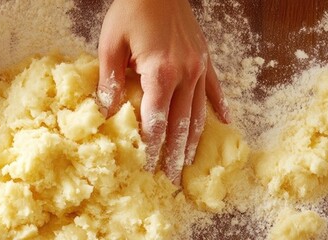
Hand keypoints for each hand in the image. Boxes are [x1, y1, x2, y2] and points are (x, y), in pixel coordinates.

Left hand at [96, 0, 228, 184]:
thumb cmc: (130, 10)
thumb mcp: (110, 44)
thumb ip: (109, 81)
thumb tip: (105, 113)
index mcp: (160, 72)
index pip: (156, 120)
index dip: (152, 147)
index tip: (147, 167)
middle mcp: (185, 73)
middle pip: (180, 123)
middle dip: (174, 154)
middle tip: (170, 179)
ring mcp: (199, 66)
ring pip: (198, 112)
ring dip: (193, 140)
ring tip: (188, 163)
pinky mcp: (205, 57)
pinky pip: (214, 88)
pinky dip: (217, 108)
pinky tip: (222, 123)